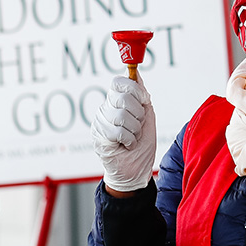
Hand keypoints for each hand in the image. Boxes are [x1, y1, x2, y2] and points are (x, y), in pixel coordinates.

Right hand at [91, 76, 155, 191]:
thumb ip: (142, 97)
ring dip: (135, 130)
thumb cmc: (142, 145)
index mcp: (116, 102)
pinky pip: (117, 131)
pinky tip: (127, 146)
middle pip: (122, 97)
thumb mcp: (147, 117)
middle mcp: (105, 109)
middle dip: (138, 114)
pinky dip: (129, 140)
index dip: (135, 90)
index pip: (119, 83)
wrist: (136, 171)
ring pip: (121, 115)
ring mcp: (99, 122)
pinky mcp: (98, 137)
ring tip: (132, 138)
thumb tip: (136, 74)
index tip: (144, 101)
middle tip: (138, 126)